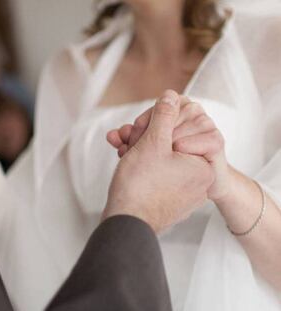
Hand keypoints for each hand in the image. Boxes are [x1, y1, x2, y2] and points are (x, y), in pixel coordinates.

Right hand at [103, 90, 214, 232]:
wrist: (125, 224)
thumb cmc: (140, 185)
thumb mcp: (153, 142)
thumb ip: (164, 115)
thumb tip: (171, 96)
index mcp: (204, 165)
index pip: (187, 128)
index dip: (161, 121)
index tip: (144, 126)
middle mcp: (198, 180)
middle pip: (172, 142)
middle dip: (144, 134)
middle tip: (128, 134)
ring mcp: (183, 191)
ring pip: (161, 156)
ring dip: (138, 145)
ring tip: (119, 143)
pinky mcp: (167, 198)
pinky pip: (157, 172)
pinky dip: (140, 163)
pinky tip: (122, 154)